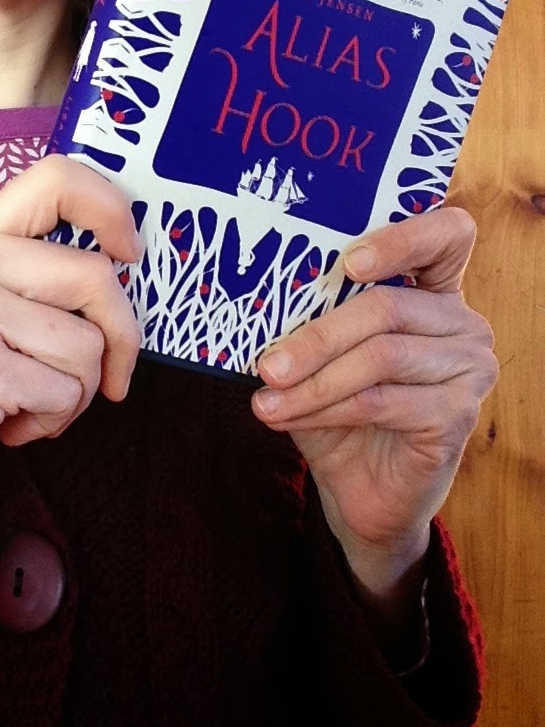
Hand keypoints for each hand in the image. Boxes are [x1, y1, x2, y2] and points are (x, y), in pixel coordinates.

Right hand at [0, 155, 141, 616]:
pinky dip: (52, 422)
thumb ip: (28, 275)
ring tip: (28, 403)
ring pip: (88, 345)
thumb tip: (122, 272)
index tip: (128, 255)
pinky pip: (66, 393)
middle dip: (122, 337)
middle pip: (96, 276)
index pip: (57, 179)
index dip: (111, 210)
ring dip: (77, 392)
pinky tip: (10, 426)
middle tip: (109, 376)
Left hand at [250, 206, 497, 596]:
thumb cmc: (341, 408)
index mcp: (433, 291)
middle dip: (315, 336)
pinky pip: (381, 401)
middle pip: (386, 307)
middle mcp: (462, 323)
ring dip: (312, 380)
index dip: (402, 238)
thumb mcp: (320, 356)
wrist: (363, 490)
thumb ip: (309, 318)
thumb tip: (258, 300)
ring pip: (379, 356)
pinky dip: (326, 408)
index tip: (348, 262)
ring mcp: (468, 368)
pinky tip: (289, 418)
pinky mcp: (457, 415)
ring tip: (266, 399)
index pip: (447, 235)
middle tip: (265, 364)